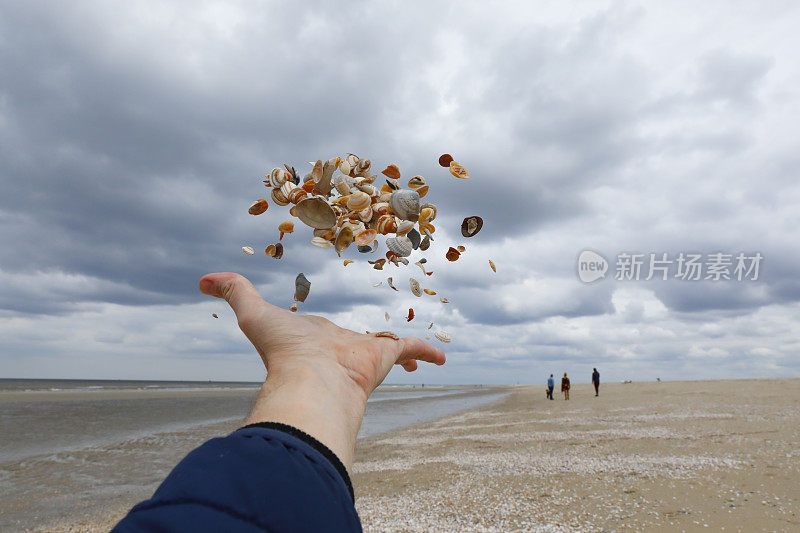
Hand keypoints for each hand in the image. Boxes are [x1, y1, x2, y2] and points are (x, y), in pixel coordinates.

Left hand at [198, 272, 445, 467]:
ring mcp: (365, 354)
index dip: (323, 332)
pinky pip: (412, 350)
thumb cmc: (282, 350)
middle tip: (374, 348)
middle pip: (357, 344)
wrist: (312, 380)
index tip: (325, 333)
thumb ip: (233, 291)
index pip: (322, 334)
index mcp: (315, 340)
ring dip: (400, 354)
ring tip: (411, 357)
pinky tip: (440, 359)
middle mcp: (342, 349)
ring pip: (388, 350)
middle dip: (365, 348)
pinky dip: (426, 353)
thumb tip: (202, 279)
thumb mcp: (252, 312)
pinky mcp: (386, 356)